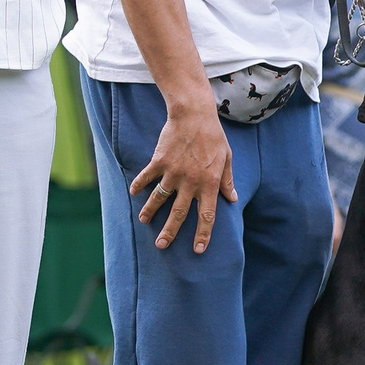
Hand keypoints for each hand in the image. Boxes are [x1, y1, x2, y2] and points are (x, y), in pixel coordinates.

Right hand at [129, 98, 237, 253]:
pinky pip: (147, 177)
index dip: (202, 234)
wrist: (194, 115)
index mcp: (210, 183)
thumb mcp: (227, 158)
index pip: (207, 215)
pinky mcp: (160, 161)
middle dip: (170, 232)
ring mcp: (174, 172)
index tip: (198, 249)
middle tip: (161, 245)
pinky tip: (133, 192)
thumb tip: (232, 198)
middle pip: (179, 213)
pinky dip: (140, 184)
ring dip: (151, 211)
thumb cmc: (213, 136)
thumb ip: (227, 180)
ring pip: (160, 198)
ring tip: (144, 221)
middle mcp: (191, 182)